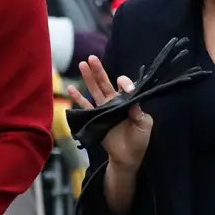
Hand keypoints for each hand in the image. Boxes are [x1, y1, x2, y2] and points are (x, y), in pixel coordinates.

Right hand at [67, 54, 151, 169]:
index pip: (123, 86)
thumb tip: (131, 99)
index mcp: (128, 101)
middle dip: (98, 70)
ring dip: (88, 78)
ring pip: (95, 90)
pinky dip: (78, 98)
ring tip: (82, 64)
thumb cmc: (139, 140)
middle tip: (91, 58)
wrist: (127, 157)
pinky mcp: (95, 118)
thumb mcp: (144, 125)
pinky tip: (71, 88)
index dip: (124, 83)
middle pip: (105, 83)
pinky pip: (86, 106)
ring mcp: (104, 109)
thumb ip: (138, 112)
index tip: (125, 87)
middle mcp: (115, 102)